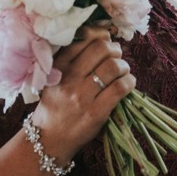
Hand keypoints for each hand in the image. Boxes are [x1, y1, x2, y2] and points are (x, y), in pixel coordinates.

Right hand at [32, 25, 134, 156]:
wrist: (48, 141)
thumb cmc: (55, 105)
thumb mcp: (54, 77)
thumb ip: (72, 58)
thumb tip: (104, 36)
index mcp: (59, 66)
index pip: (84, 37)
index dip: (101, 34)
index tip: (107, 39)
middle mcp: (69, 78)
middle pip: (102, 48)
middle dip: (115, 49)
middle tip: (117, 56)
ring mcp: (82, 96)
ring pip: (113, 66)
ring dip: (124, 66)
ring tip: (122, 71)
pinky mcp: (95, 113)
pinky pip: (120, 88)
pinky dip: (129, 82)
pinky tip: (127, 84)